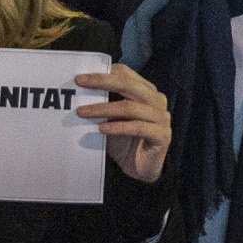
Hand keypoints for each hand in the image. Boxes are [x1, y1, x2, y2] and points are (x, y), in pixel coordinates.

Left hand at [75, 63, 172, 183]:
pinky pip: (137, 127)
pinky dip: (117, 127)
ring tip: (82, 112)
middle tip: (80, 83)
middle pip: (128, 85)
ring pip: (130, 107)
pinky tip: (101, 129)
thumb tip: (81, 91)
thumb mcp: (112, 119)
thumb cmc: (125, 141)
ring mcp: (161, 117)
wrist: (141, 169)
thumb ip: (105, 104)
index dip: (105, 72)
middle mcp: (157, 100)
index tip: (82, 76)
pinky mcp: (161, 135)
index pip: (127, 73)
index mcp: (147, 91)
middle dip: (102, 82)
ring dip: (103, 108)